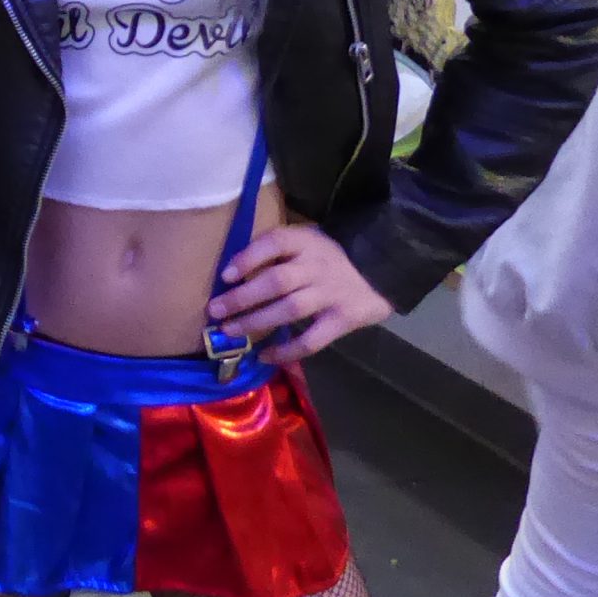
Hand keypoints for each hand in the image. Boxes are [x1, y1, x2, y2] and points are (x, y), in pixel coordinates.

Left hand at [206, 223, 393, 365]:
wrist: (383, 269)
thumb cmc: (329, 255)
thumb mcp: (306, 240)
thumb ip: (277, 250)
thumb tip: (232, 272)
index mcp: (305, 242)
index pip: (274, 243)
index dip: (248, 258)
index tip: (226, 275)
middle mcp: (316, 267)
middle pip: (277, 281)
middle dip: (242, 297)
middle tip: (215, 310)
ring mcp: (331, 294)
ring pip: (290, 309)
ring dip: (256, 322)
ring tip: (230, 331)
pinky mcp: (342, 320)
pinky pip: (312, 340)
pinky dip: (286, 350)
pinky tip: (264, 356)